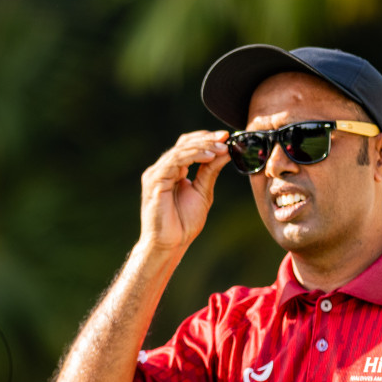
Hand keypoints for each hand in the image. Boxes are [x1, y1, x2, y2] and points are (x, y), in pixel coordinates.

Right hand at [138, 131, 229, 258]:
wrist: (170, 244)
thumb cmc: (183, 224)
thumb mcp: (203, 192)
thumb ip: (210, 172)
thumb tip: (225, 152)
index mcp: (172, 172)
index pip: (187, 146)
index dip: (205, 139)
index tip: (226, 138)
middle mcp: (162, 170)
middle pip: (183, 144)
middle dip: (206, 140)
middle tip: (225, 138)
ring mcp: (156, 174)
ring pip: (180, 151)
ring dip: (202, 147)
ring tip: (221, 149)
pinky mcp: (155, 181)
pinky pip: (175, 161)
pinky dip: (193, 156)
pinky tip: (209, 157)